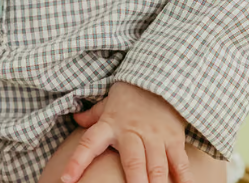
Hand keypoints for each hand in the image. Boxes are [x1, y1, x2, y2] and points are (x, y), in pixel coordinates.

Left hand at [62, 81, 193, 182]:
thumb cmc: (131, 94)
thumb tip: (75, 117)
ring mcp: (155, 136)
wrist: (160, 76)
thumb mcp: (108, 103)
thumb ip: (92, 115)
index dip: (77, 161)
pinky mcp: (173, 138)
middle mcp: (132, 132)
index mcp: (111, 125)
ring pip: (157, 166)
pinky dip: (183, 178)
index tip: (66, 179)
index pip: (89, 143)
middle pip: (133, 162)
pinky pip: (179, 162)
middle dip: (135, 181)